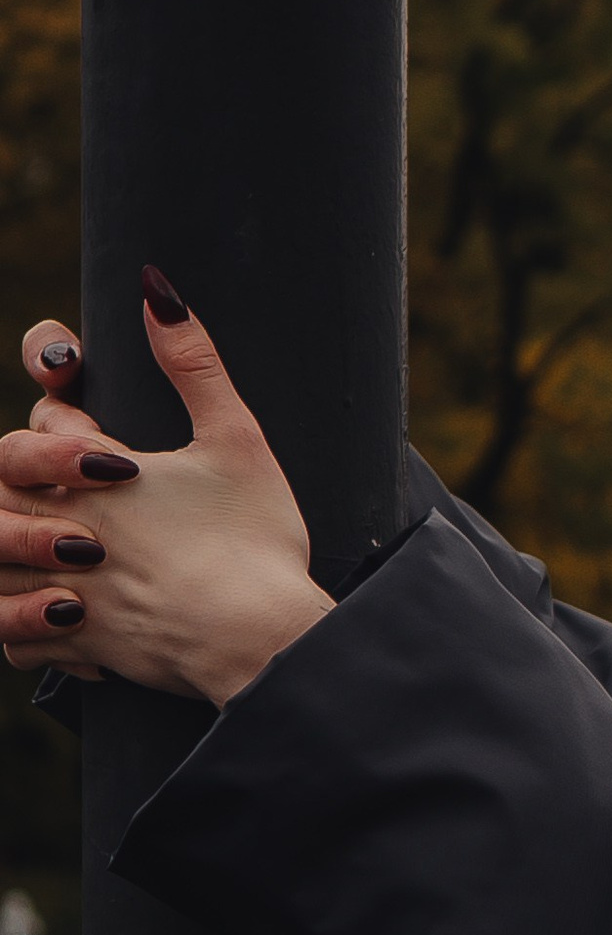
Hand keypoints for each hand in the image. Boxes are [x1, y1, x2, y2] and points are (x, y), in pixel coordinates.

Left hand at [0, 281, 332, 703]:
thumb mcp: (236, 440)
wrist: (263, 641)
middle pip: (0, 490)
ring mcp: (68, 591)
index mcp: (96, 476)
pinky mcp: (82, 644)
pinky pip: (18, 638)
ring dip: (13, 554)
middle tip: (70, 492)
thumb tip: (155, 290)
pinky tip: (61, 615)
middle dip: (25, 482)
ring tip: (49, 551)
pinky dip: (26, 626)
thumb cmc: (255, 540)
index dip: (65, 419)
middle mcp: (67, 531)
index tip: (103, 439)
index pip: (46, 426)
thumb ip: (194, 364)